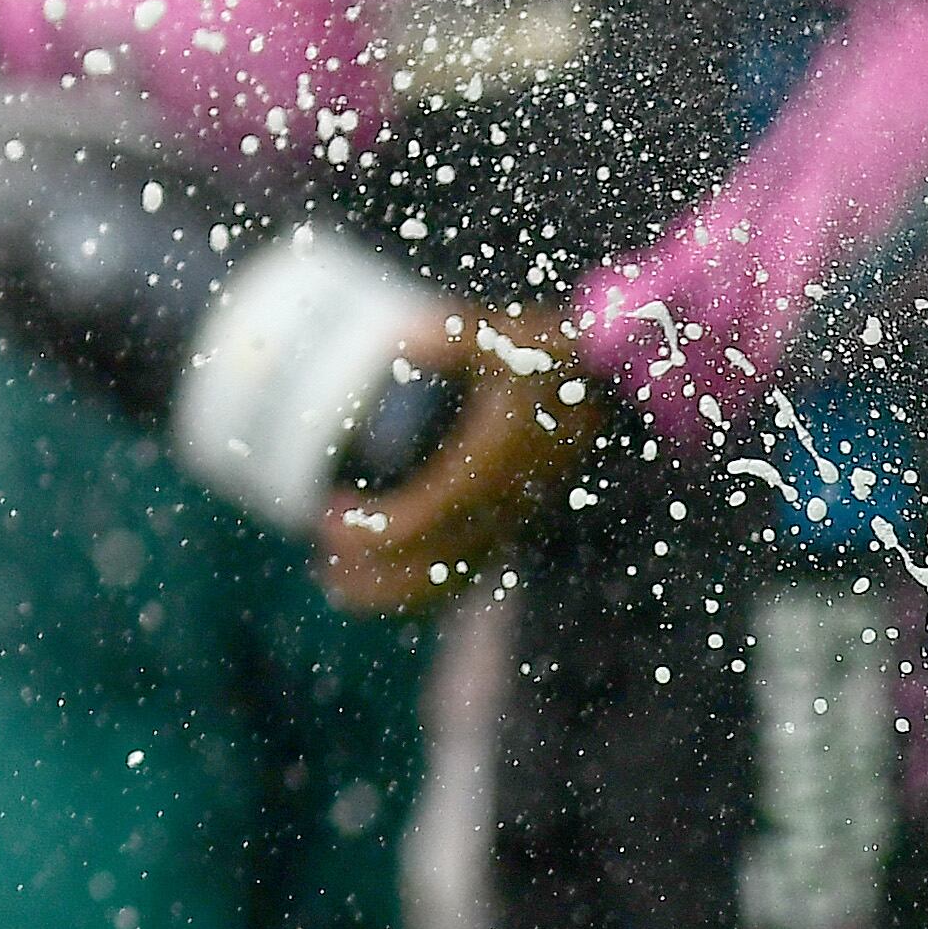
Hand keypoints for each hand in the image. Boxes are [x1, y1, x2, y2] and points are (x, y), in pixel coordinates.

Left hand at [312, 309, 600, 615]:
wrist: (604, 383)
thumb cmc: (544, 355)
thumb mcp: (500, 337)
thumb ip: (451, 336)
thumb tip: (402, 337)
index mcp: (495, 461)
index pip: (431, 511)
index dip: (380, 525)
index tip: (330, 517)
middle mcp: (505, 501)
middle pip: (436, 561)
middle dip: (375, 569)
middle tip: (323, 556)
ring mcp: (511, 519)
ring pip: (451, 579)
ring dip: (392, 591)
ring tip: (335, 584)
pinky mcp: (512, 525)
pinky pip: (468, 575)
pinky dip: (424, 593)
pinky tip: (381, 590)